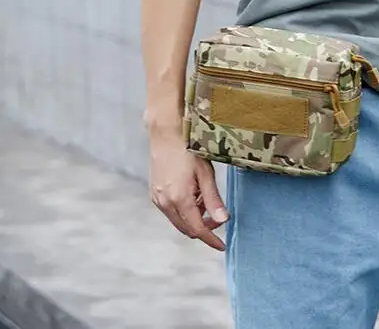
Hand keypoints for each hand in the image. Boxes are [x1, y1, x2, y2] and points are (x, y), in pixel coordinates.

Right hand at [149, 131, 228, 250]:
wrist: (166, 133)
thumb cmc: (189, 149)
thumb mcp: (206, 173)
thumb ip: (213, 199)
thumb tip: (223, 220)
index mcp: (179, 199)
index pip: (198, 230)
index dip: (211, 240)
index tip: (222, 246)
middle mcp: (165, 202)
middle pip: (187, 229)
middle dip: (204, 228)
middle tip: (218, 217)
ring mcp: (157, 198)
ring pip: (179, 221)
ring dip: (194, 218)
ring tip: (206, 199)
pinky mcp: (154, 193)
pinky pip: (171, 211)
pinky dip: (185, 210)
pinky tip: (193, 195)